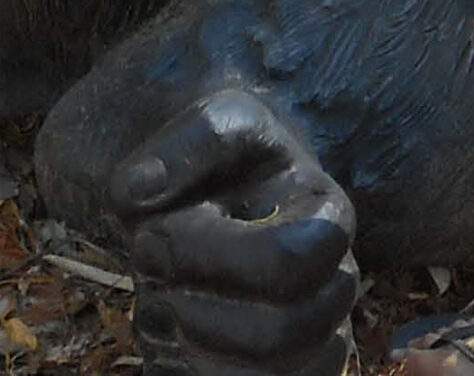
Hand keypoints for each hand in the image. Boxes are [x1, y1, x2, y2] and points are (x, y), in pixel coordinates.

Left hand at [112, 89, 357, 375]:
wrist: (226, 187)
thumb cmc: (223, 160)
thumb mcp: (211, 123)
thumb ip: (179, 146)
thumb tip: (138, 190)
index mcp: (326, 215)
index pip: (282, 263)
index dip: (202, 257)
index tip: (146, 232)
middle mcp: (335, 283)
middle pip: (278, 335)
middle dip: (192, 310)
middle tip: (148, 275)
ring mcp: (319, 335)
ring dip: (190, 350)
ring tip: (154, 309)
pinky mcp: (293, 369)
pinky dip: (193, 374)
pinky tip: (168, 344)